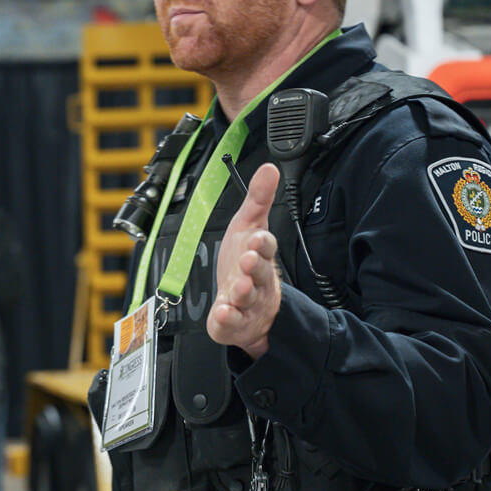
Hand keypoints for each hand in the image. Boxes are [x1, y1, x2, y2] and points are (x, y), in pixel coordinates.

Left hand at [207, 163, 282, 358]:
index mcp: (259, 255)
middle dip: (255, 266)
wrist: (248, 308)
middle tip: (248, 259)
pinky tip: (221, 312)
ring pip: (247, 297)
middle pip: (260, 273)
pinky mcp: (233, 322)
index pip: (265, 247)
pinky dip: (226, 318)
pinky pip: (230, 322)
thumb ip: (259, 199)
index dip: (262, 243)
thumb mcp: (249, 227)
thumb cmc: (246, 265)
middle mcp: (256, 280)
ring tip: (237, 286)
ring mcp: (246, 303)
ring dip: (242, 291)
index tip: (257, 238)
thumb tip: (269, 168)